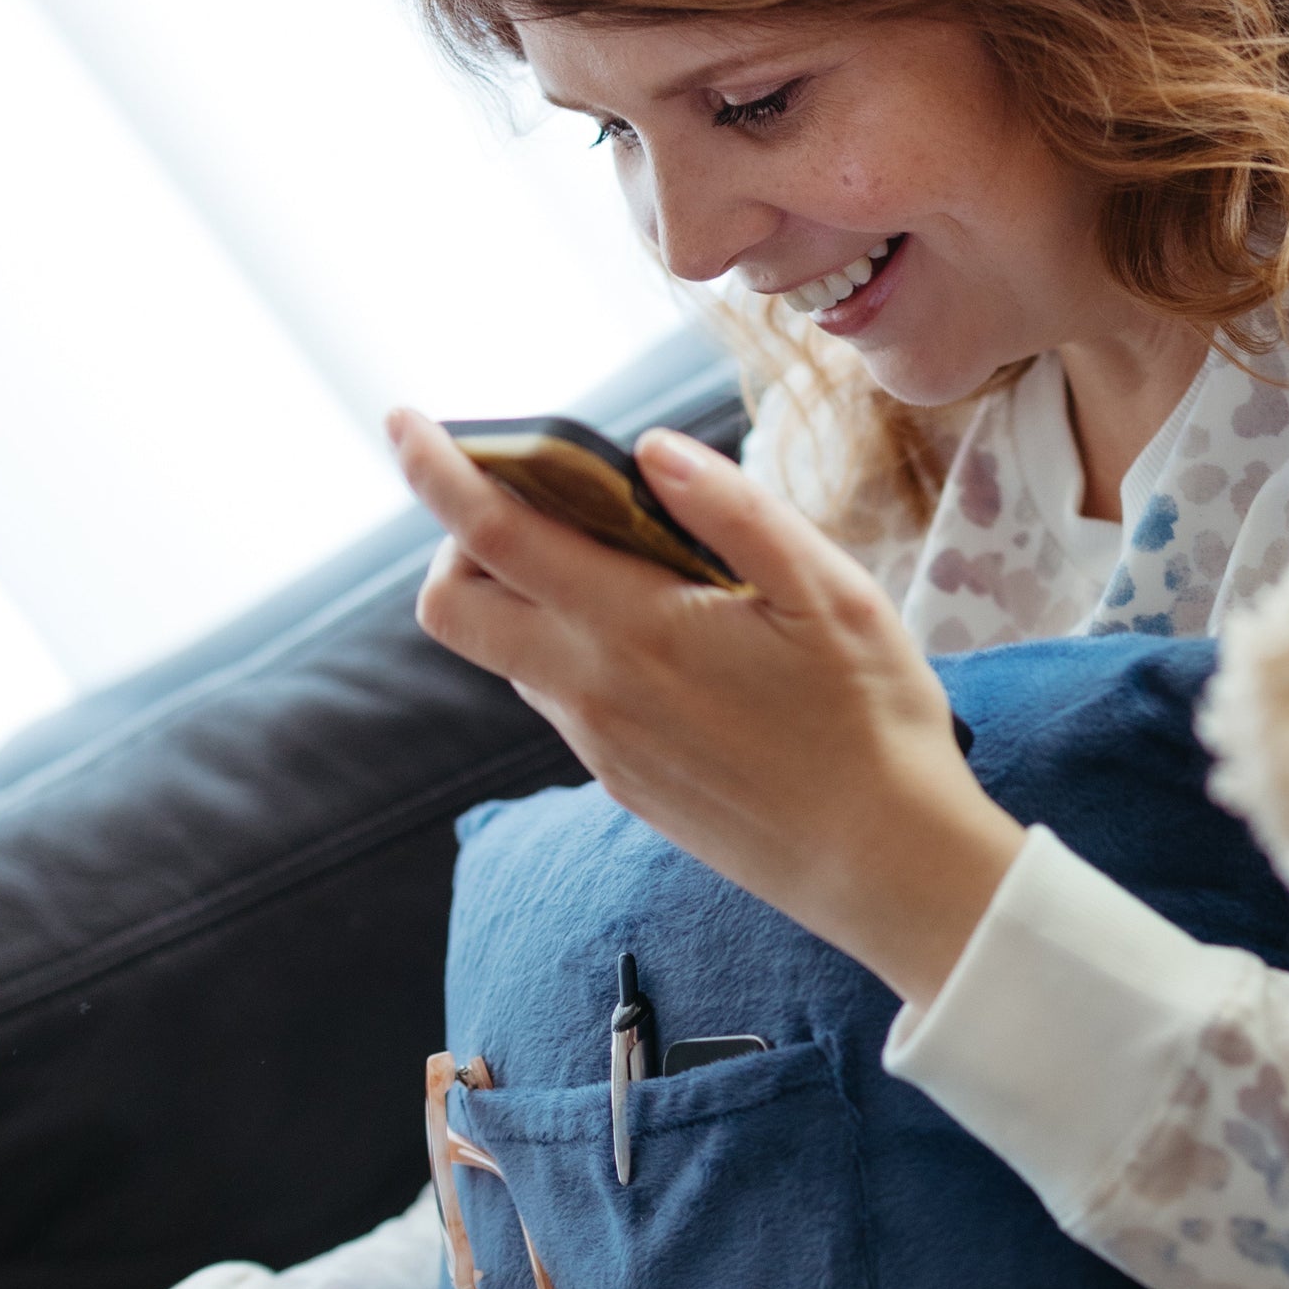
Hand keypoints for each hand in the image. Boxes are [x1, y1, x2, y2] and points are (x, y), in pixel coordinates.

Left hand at [388, 411, 1025, 1009]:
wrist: (883, 868)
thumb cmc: (873, 724)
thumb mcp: (831, 594)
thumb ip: (734, 511)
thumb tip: (651, 450)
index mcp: (636, 629)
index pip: (489, 534)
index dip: (434, 467)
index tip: (404, 421)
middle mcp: (593, 692)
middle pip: (452, 607)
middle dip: (462, 540)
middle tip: (542, 507)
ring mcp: (601, 745)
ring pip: (510, 652)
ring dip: (531, 595)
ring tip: (635, 566)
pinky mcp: (622, 781)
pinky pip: (563, 698)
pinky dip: (579, 647)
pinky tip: (667, 640)